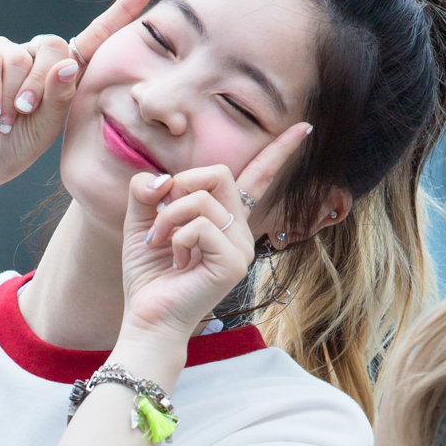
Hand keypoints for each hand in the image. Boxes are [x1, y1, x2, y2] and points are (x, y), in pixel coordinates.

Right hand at [0, 0, 155, 191]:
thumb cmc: (11, 147)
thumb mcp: (45, 128)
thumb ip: (59, 97)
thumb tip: (67, 63)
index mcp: (61, 73)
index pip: (95, 38)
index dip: (120, 13)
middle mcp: (34, 56)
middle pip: (54, 46)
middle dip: (42, 84)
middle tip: (26, 113)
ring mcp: (4, 52)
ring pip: (21, 56)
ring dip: (14, 94)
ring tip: (5, 119)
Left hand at [118, 121, 308, 342]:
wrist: (148, 317)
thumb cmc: (149, 274)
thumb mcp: (141, 220)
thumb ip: (148, 190)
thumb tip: (162, 179)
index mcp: (225, 218)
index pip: (258, 176)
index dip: (279, 150)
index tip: (304, 127)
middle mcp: (241, 230)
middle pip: (219, 173)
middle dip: (179, 186)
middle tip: (160, 217)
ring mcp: (242, 247)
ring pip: (204, 200)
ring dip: (168, 218)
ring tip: (159, 244)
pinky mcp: (234, 263)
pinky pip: (201, 227)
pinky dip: (175, 238)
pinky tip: (176, 262)